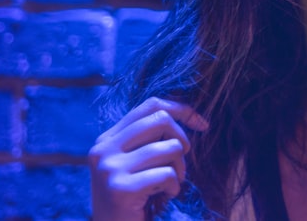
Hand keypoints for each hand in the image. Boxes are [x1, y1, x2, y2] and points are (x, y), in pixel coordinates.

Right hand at [90, 97, 209, 220]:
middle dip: (182, 141)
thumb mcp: (135, 164)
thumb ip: (149, 140)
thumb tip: (185, 113)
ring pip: (169, 148)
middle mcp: (104, 149)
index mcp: (107, 139)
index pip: (150, 105)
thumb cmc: (133, 201)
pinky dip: (174, 187)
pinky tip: (165, 198)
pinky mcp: (121, 189)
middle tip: (180, 164)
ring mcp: (110, 168)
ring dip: (180, 169)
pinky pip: (167, 174)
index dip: (181, 110)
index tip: (202, 124)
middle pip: (161, 120)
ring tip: (171, 185)